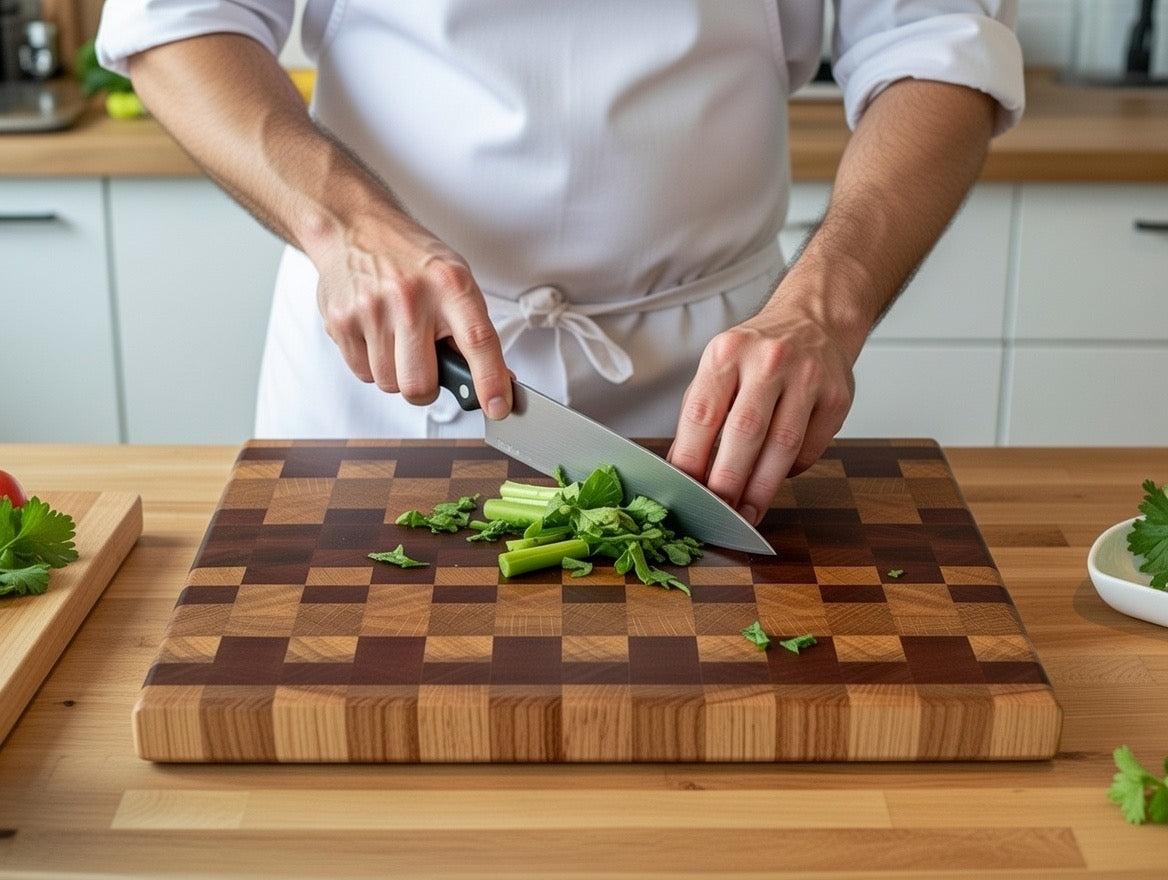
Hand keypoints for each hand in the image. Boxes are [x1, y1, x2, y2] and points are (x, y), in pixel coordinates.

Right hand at [313, 212, 512, 419]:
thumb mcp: (454, 280)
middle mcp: (411, 298)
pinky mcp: (341, 322)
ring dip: (397, 373)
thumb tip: (497, 380)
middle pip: (421, 384)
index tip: (498, 407)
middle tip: (427, 367)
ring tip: (398, 340)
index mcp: (450, 285)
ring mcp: (372, 310)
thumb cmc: (410, 259)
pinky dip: (373, 364)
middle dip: (427, 388)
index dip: (490, 381)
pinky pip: (363, 373)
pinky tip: (377, 334)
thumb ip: (472, 329)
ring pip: (390, 384)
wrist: (354, 228)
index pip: (478, 342)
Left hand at [667, 303, 855, 525]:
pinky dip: (792, 470)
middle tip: (719, 512)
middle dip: (729, 480)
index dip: (692, 459)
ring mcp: (808, 376)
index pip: (703, 414)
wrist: (814, 320)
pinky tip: (777, 476)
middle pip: (745, 432)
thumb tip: (680, 467)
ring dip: (762, 487)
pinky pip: (811, 447)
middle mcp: (769, 360)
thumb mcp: (718, 367)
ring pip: (783, 445)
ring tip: (747, 512)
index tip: (686, 491)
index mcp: (728, 353)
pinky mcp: (837, 396)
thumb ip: (699, 414)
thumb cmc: (757, 353)